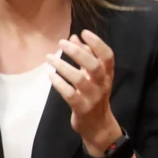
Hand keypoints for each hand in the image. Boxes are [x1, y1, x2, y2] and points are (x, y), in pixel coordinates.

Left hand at [48, 29, 122, 152]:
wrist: (98, 125)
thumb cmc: (94, 95)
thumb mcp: (93, 76)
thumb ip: (86, 56)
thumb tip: (74, 37)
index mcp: (107, 74)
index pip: (107, 55)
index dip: (97, 43)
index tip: (83, 32)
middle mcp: (102, 84)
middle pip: (93, 65)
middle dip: (76, 52)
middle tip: (61, 43)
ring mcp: (92, 97)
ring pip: (79, 79)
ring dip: (62, 66)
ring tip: (49, 58)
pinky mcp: (81, 108)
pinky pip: (69, 94)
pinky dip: (58, 83)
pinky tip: (50, 75)